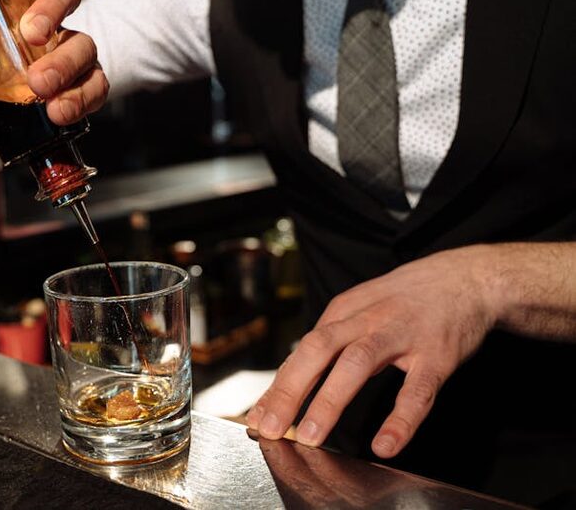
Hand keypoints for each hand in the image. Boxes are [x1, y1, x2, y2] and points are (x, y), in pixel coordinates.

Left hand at [245, 245, 499, 458]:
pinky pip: (418, 389)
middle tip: (268, 428)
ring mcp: (402, 335)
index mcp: (344, 311)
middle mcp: (367, 320)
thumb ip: (332, 342)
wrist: (465, 278)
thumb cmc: (405, 301)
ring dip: (330, 399)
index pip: (303, 351)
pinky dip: (400, 418)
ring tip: (310, 435)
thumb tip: (292, 382)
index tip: (257, 418)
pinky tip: (384, 444)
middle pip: (318, 350)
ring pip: (358, 364)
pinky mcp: (438, 354)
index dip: (278, 385)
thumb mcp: (361, 309)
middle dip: (290, 390)